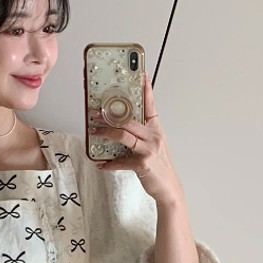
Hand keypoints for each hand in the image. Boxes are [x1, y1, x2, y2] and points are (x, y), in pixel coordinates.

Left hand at [89, 73, 184, 206]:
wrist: (168, 188)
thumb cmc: (159, 166)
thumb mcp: (153, 145)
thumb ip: (140, 134)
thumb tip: (118, 127)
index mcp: (156, 129)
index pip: (150, 105)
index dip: (146, 89)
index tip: (141, 74)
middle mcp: (154, 136)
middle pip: (129, 119)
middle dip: (109, 115)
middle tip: (94, 112)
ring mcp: (149, 150)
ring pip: (123, 135)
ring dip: (105, 133)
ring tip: (93, 132)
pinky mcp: (142, 164)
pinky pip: (121, 161)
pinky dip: (109, 163)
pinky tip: (101, 164)